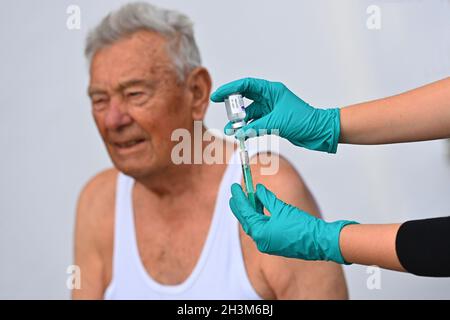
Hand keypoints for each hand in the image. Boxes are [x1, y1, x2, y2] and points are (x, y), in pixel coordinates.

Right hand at [211, 77, 340, 152]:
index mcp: (271, 90)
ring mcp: (271, 109)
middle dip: (233, 107)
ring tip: (230, 130)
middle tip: (224, 114)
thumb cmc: (304, 120)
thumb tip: (238, 132)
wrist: (319, 132)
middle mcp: (269, 98)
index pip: (246, 85)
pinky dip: (248, 129)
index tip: (217, 96)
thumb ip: (256, 127)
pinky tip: (241, 134)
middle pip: (245, 98)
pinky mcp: (273, 121)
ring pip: (249, 113)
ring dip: (240, 122)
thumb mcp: (277, 122)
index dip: (229, 89)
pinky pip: (255, 123)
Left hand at [229, 183, 357, 262]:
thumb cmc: (302, 226)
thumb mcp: (281, 208)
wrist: (320, 240)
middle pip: (247, 221)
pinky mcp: (276, 245)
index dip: (239, 199)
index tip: (234, 188)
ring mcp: (269, 245)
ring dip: (252, 211)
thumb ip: (267, 198)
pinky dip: (261, 218)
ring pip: (255, 225)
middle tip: (236, 194)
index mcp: (260, 233)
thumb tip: (257, 190)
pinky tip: (261, 207)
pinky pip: (263, 230)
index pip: (245, 213)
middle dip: (241, 206)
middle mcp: (262, 242)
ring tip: (250, 197)